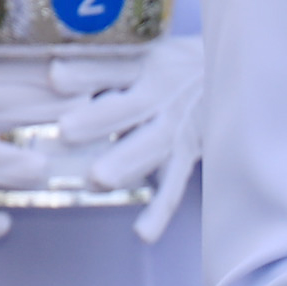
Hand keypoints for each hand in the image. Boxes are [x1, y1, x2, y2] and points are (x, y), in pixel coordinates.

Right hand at [0, 45, 81, 234]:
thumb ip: (0, 67)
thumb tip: (59, 69)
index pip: (12, 79)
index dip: (50, 86)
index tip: (86, 89)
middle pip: (1, 112)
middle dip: (43, 118)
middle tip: (82, 126)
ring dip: (9, 165)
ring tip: (41, 171)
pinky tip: (3, 227)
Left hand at [33, 35, 204, 238]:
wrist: (238, 75)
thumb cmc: (174, 64)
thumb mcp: (145, 52)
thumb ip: (102, 63)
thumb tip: (48, 70)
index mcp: (147, 63)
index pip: (114, 65)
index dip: (87, 72)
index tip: (54, 76)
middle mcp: (163, 95)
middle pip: (130, 107)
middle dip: (99, 120)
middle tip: (67, 130)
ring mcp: (178, 127)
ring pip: (151, 146)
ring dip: (126, 163)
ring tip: (97, 179)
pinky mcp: (189, 155)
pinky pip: (175, 185)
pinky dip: (160, 211)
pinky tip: (143, 233)